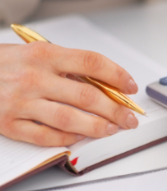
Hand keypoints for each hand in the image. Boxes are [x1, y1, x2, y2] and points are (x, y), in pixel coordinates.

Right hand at [0, 42, 138, 145]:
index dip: (117, 75)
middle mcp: (34, 77)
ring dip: (97, 127)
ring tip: (112, 129)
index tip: (131, 87)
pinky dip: (68, 138)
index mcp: (45, 54)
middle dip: (116, 109)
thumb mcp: (37, 53)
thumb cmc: (7, 63)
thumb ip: (68, 66)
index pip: (92, 62)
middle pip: (86, 95)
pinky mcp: (9, 123)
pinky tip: (81, 137)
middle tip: (130, 117)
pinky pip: (45, 136)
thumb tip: (104, 85)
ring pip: (69, 118)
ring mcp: (21, 102)